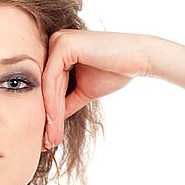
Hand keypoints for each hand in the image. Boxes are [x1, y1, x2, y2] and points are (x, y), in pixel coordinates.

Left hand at [41, 30, 149, 147]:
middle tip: (46, 143)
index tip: (48, 138)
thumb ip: (66, 101)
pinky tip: (53, 121)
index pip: (49, 86)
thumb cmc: (114, 71)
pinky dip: (51, 102)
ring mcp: (58, 41)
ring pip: (46, 86)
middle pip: (46, 87)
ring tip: (50, 139)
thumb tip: (50, 121)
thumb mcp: (84, 90)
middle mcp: (55, 41)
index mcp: (59, 49)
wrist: (139, 59)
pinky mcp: (63, 45)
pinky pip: (51, 79)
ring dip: (49, 115)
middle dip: (47, 117)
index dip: (48, 113)